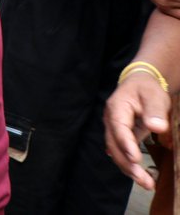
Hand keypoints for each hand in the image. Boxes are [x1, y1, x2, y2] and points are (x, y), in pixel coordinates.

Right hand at [105, 72, 170, 189]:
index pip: (119, 128)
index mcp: (117, 108)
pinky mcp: (121, 137)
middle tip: (145, 181)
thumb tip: (157, 127)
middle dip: (127, 164)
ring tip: (147, 184)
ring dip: (129, 169)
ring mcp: (114, 130)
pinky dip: (130, 166)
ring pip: (116, 152)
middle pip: (114, 145)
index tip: (136, 159)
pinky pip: (122, 153)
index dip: (126, 144)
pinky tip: (142, 177)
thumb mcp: (154, 95)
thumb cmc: (146, 89)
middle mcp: (111, 121)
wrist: (139, 85)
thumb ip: (155, 110)